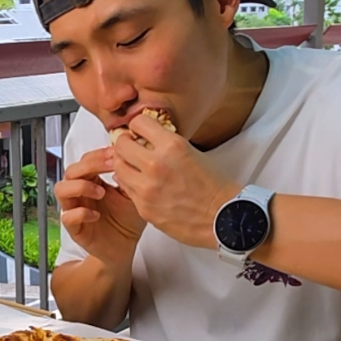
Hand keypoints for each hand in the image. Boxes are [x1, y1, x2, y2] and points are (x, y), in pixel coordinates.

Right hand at [55, 148, 145, 270]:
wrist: (126, 247)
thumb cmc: (128, 221)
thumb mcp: (133, 194)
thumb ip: (127, 177)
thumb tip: (123, 157)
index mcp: (92, 181)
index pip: (86, 160)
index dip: (98, 155)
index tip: (115, 153)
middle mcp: (80, 193)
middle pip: (71, 170)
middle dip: (90, 165)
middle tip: (110, 166)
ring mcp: (75, 209)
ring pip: (61, 189)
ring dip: (80, 186)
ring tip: (101, 192)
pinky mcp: (74, 228)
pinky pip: (67, 217)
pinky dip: (80, 213)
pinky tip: (96, 215)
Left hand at [112, 115, 239, 248]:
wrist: (222, 217)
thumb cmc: (213, 186)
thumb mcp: (192, 152)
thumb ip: (167, 146)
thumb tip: (147, 140)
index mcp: (172, 146)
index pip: (138, 122)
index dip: (137, 126)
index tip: (139, 131)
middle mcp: (156, 164)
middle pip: (121, 145)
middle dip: (125, 144)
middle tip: (130, 147)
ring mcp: (147, 188)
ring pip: (118, 167)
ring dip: (124, 164)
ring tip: (133, 167)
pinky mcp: (143, 207)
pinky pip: (125, 189)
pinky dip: (129, 183)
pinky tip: (139, 183)